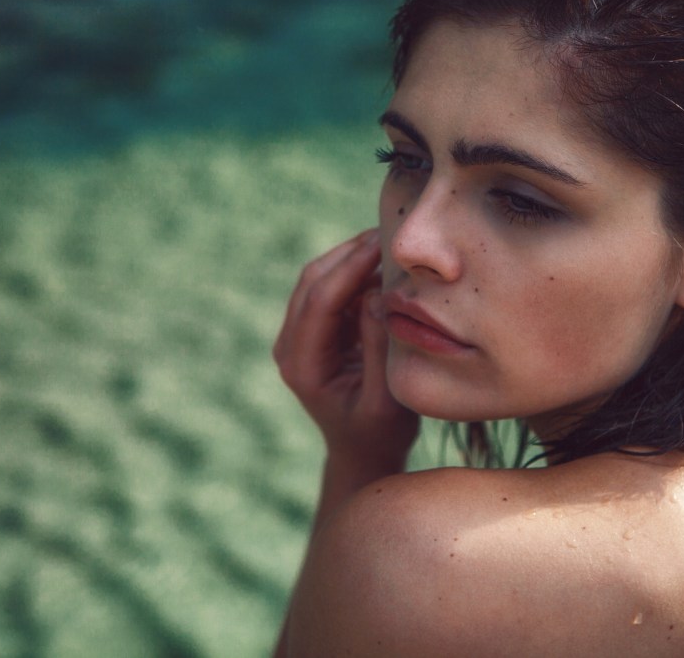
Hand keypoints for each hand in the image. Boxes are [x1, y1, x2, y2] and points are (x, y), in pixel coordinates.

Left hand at [274, 229, 418, 472]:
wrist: (362, 452)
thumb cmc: (379, 434)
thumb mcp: (386, 401)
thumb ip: (378, 349)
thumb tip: (378, 295)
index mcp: (302, 365)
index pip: (320, 301)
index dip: (351, 267)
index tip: (384, 242)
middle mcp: (291, 346)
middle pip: (313, 280)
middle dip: (351, 252)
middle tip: (391, 231)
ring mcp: (300, 335)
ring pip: (320, 277)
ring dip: (353, 256)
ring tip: (392, 241)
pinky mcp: (317, 329)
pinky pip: (333, 287)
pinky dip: (358, 271)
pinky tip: (388, 262)